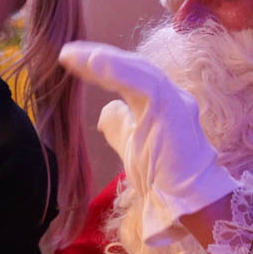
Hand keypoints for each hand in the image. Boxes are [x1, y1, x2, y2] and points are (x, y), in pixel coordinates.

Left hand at [58, 41, 236, 244]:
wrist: (185, 201)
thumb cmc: (162, 179)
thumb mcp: (131, 146)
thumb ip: (120, 126)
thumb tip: (106, 110)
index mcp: (161, 104)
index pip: (129, 76)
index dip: (102, 66)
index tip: (72, 61)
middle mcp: (171, 96)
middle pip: (133, 67)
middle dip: (99, 57)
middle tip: (68, 52)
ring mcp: (174, 100)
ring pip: (138, 70)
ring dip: (104, 60)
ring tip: (75, 55)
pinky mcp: (173, 108)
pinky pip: (143, 83)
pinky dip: (118, 71)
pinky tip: (95, 63)